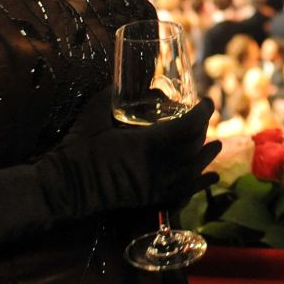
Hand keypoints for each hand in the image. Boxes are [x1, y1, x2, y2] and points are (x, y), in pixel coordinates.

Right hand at [34, 97, 217, 217]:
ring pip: (192, 171)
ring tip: (217, 146)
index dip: (202, 113)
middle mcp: (156, 167)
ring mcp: (154, 186)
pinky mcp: (149, 199)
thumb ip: (112, 97)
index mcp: (145, 144)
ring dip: (206, 157)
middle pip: (192, 149)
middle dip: (203, 133)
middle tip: (204, 119)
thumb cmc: (77, 148)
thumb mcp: (95, 115)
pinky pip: (182, 193)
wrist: (65, 186)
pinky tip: (212, 178)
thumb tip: (128, 84)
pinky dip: (199, 185)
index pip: (186, 127)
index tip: (207, 102)